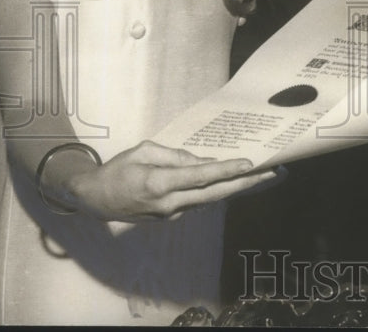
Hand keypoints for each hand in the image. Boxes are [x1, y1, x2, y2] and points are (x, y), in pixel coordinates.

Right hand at [63, 140, 278, 221]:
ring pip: (211, 200)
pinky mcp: (172, 216)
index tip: (249, 164)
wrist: (94, 199)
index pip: (200, 176)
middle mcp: (169, 203)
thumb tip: (204, 161)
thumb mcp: (144, 150)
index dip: (226, 170)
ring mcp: (171, 214)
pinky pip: (201, 202)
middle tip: (273, 172)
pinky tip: (237, 182)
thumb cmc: (117, 168)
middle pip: (214, 193)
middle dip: (246, 183)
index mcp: (159, 182)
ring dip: (238, 188)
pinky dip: (220, 192)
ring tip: (264, 176)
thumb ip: (175, 155)